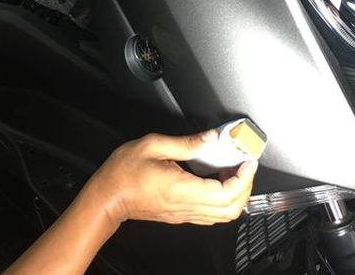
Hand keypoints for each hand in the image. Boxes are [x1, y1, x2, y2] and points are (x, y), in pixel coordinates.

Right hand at [86, 132, 258, 225]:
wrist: (107, 198)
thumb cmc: (122, 173)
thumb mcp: (152, 144)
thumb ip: (186, 141)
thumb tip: (210, 138)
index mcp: (181, 188)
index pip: (225, 193)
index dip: (244, 178)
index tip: (248, 161)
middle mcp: (185, 205)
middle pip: (231, 209)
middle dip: (246, 187)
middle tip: (246, 166)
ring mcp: (184, 213)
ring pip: (224, 216)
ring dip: (237, 196)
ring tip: (236, 172)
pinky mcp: (181, 215)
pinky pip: (211, 215)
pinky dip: (224, 201)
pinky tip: (220, 182)